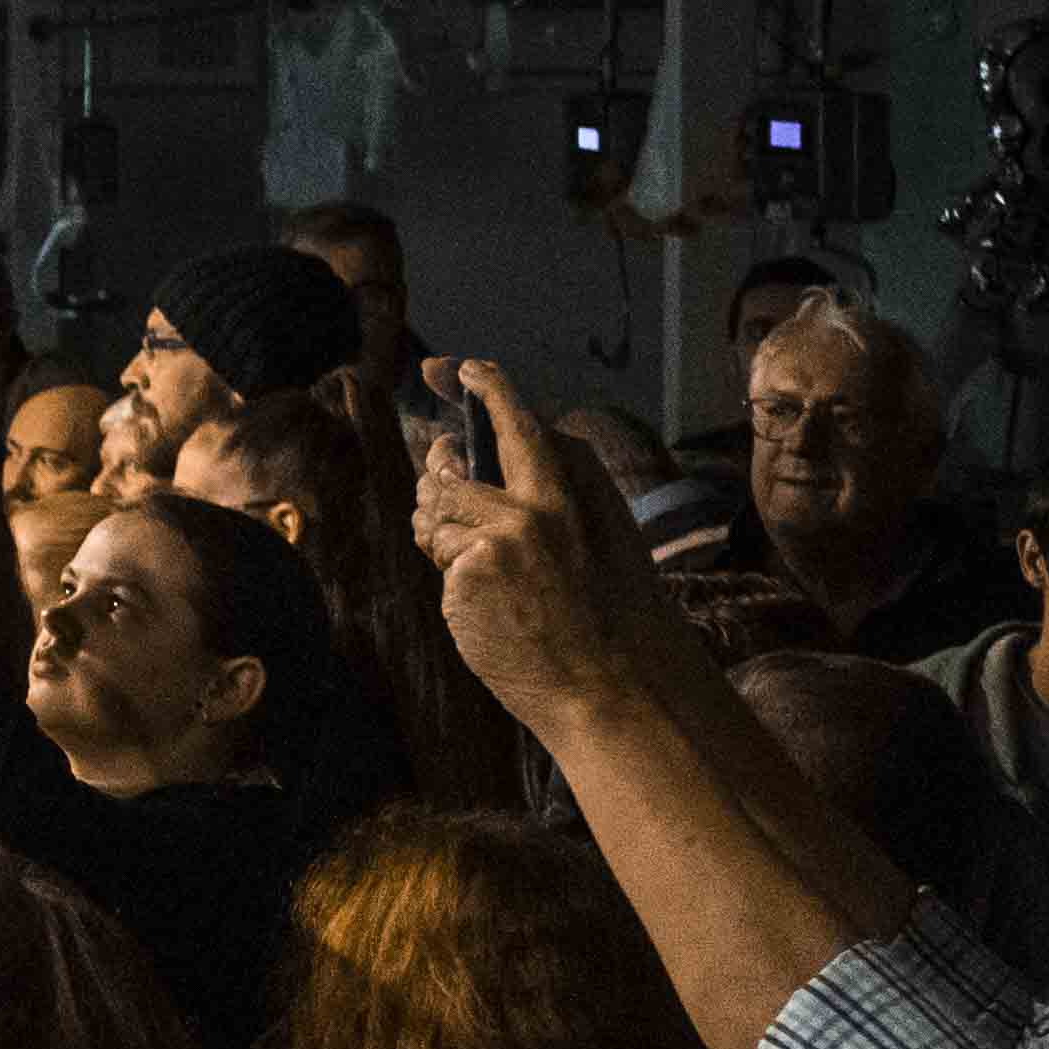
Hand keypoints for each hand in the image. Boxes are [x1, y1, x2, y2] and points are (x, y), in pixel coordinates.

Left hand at [405, 357, 638, 716]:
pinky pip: (438, 556)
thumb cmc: (609, 613)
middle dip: (436, 467)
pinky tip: (480, 600)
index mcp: (577, 486)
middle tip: (438, 470)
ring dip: (436, 526)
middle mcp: (538, 501)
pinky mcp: (471, 571)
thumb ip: (561, 486)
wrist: (612, 680)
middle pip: (452, 466)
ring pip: (436, 512)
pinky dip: (447, 571)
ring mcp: (501, 535)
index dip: (487, 389)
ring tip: (473, 560)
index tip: (462, 368)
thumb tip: (504, 454)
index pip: (523, 423)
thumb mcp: (604, 533)